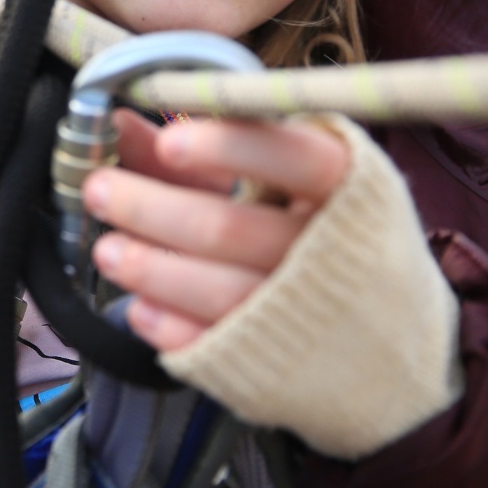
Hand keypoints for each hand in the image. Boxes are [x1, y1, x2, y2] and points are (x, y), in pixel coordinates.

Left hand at [84, 108, 350, 351]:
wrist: (388, 343)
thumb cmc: (320, 237)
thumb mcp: (277, 184)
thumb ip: (201, 153)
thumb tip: (117, 123)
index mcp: (349, 189)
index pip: (297, 159)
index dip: (230, 148)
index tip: (170, 140)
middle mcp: (332, 253)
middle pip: (231, 228)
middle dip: (153, 208)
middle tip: (99, 190)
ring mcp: (307, 314)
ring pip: (218, 291)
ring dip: (152, 268)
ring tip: (107, 250)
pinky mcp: (279, 364)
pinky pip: (214, 345)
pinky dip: (169, 326)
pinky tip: (140, 308)